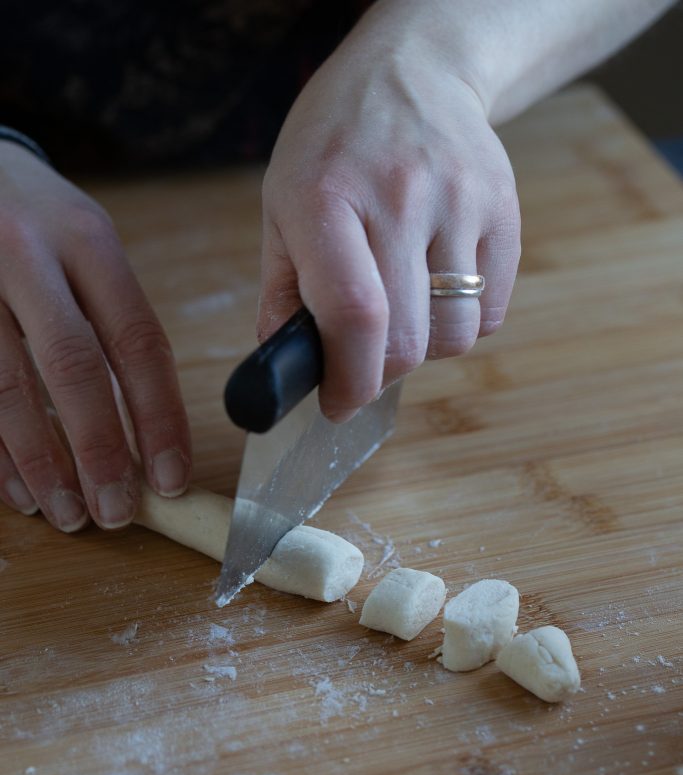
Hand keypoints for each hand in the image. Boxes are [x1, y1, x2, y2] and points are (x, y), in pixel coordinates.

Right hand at [0, 142, 190, 530]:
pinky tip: (13, 488)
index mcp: (87, 240)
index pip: (138, 340)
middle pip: (72, 365)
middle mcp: (28, 253)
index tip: (172, 477)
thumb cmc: (32, 220)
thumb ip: (109, 321)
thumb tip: (141, 429)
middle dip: (99, 449)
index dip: (160, 417)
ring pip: (5, 386)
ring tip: (66, 512)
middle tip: (115, 512)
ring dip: (39, 462)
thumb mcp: (83, 244)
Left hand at [258, 3, 520, 420]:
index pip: (353, 315)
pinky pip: (494, 311)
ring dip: (425, 350)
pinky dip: (463, 324)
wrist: (414, 71)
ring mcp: (460, 200)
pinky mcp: (504, 208)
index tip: (336, 403)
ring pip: (457, 335)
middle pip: (407, 338)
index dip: (348, 380)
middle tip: (363, 365)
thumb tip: (292, 369)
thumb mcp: (281, 205)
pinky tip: (436, 291)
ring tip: (403, 315)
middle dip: (380, 376)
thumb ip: (282, 293)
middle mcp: (399, 195)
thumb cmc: (335, 145)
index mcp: (326, 198)